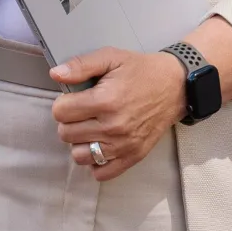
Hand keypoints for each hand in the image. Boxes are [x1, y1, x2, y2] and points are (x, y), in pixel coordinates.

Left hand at [47, 46, 188, 181]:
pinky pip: (101, 173)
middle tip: (83, 112)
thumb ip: (81, 65)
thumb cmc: (141, 71)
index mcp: (105, 101)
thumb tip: (55, 74)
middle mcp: (112, 127)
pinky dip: (96, 162)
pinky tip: (101, 144)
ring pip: (79, 155)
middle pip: (66, 134)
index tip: (74, 98)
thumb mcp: (111, 57)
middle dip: (69, 121)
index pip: (60, 112)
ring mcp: (123, 145)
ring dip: (80, 142)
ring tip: (91, 128)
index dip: (63, 103)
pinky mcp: (133, 157)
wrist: (176, 86)